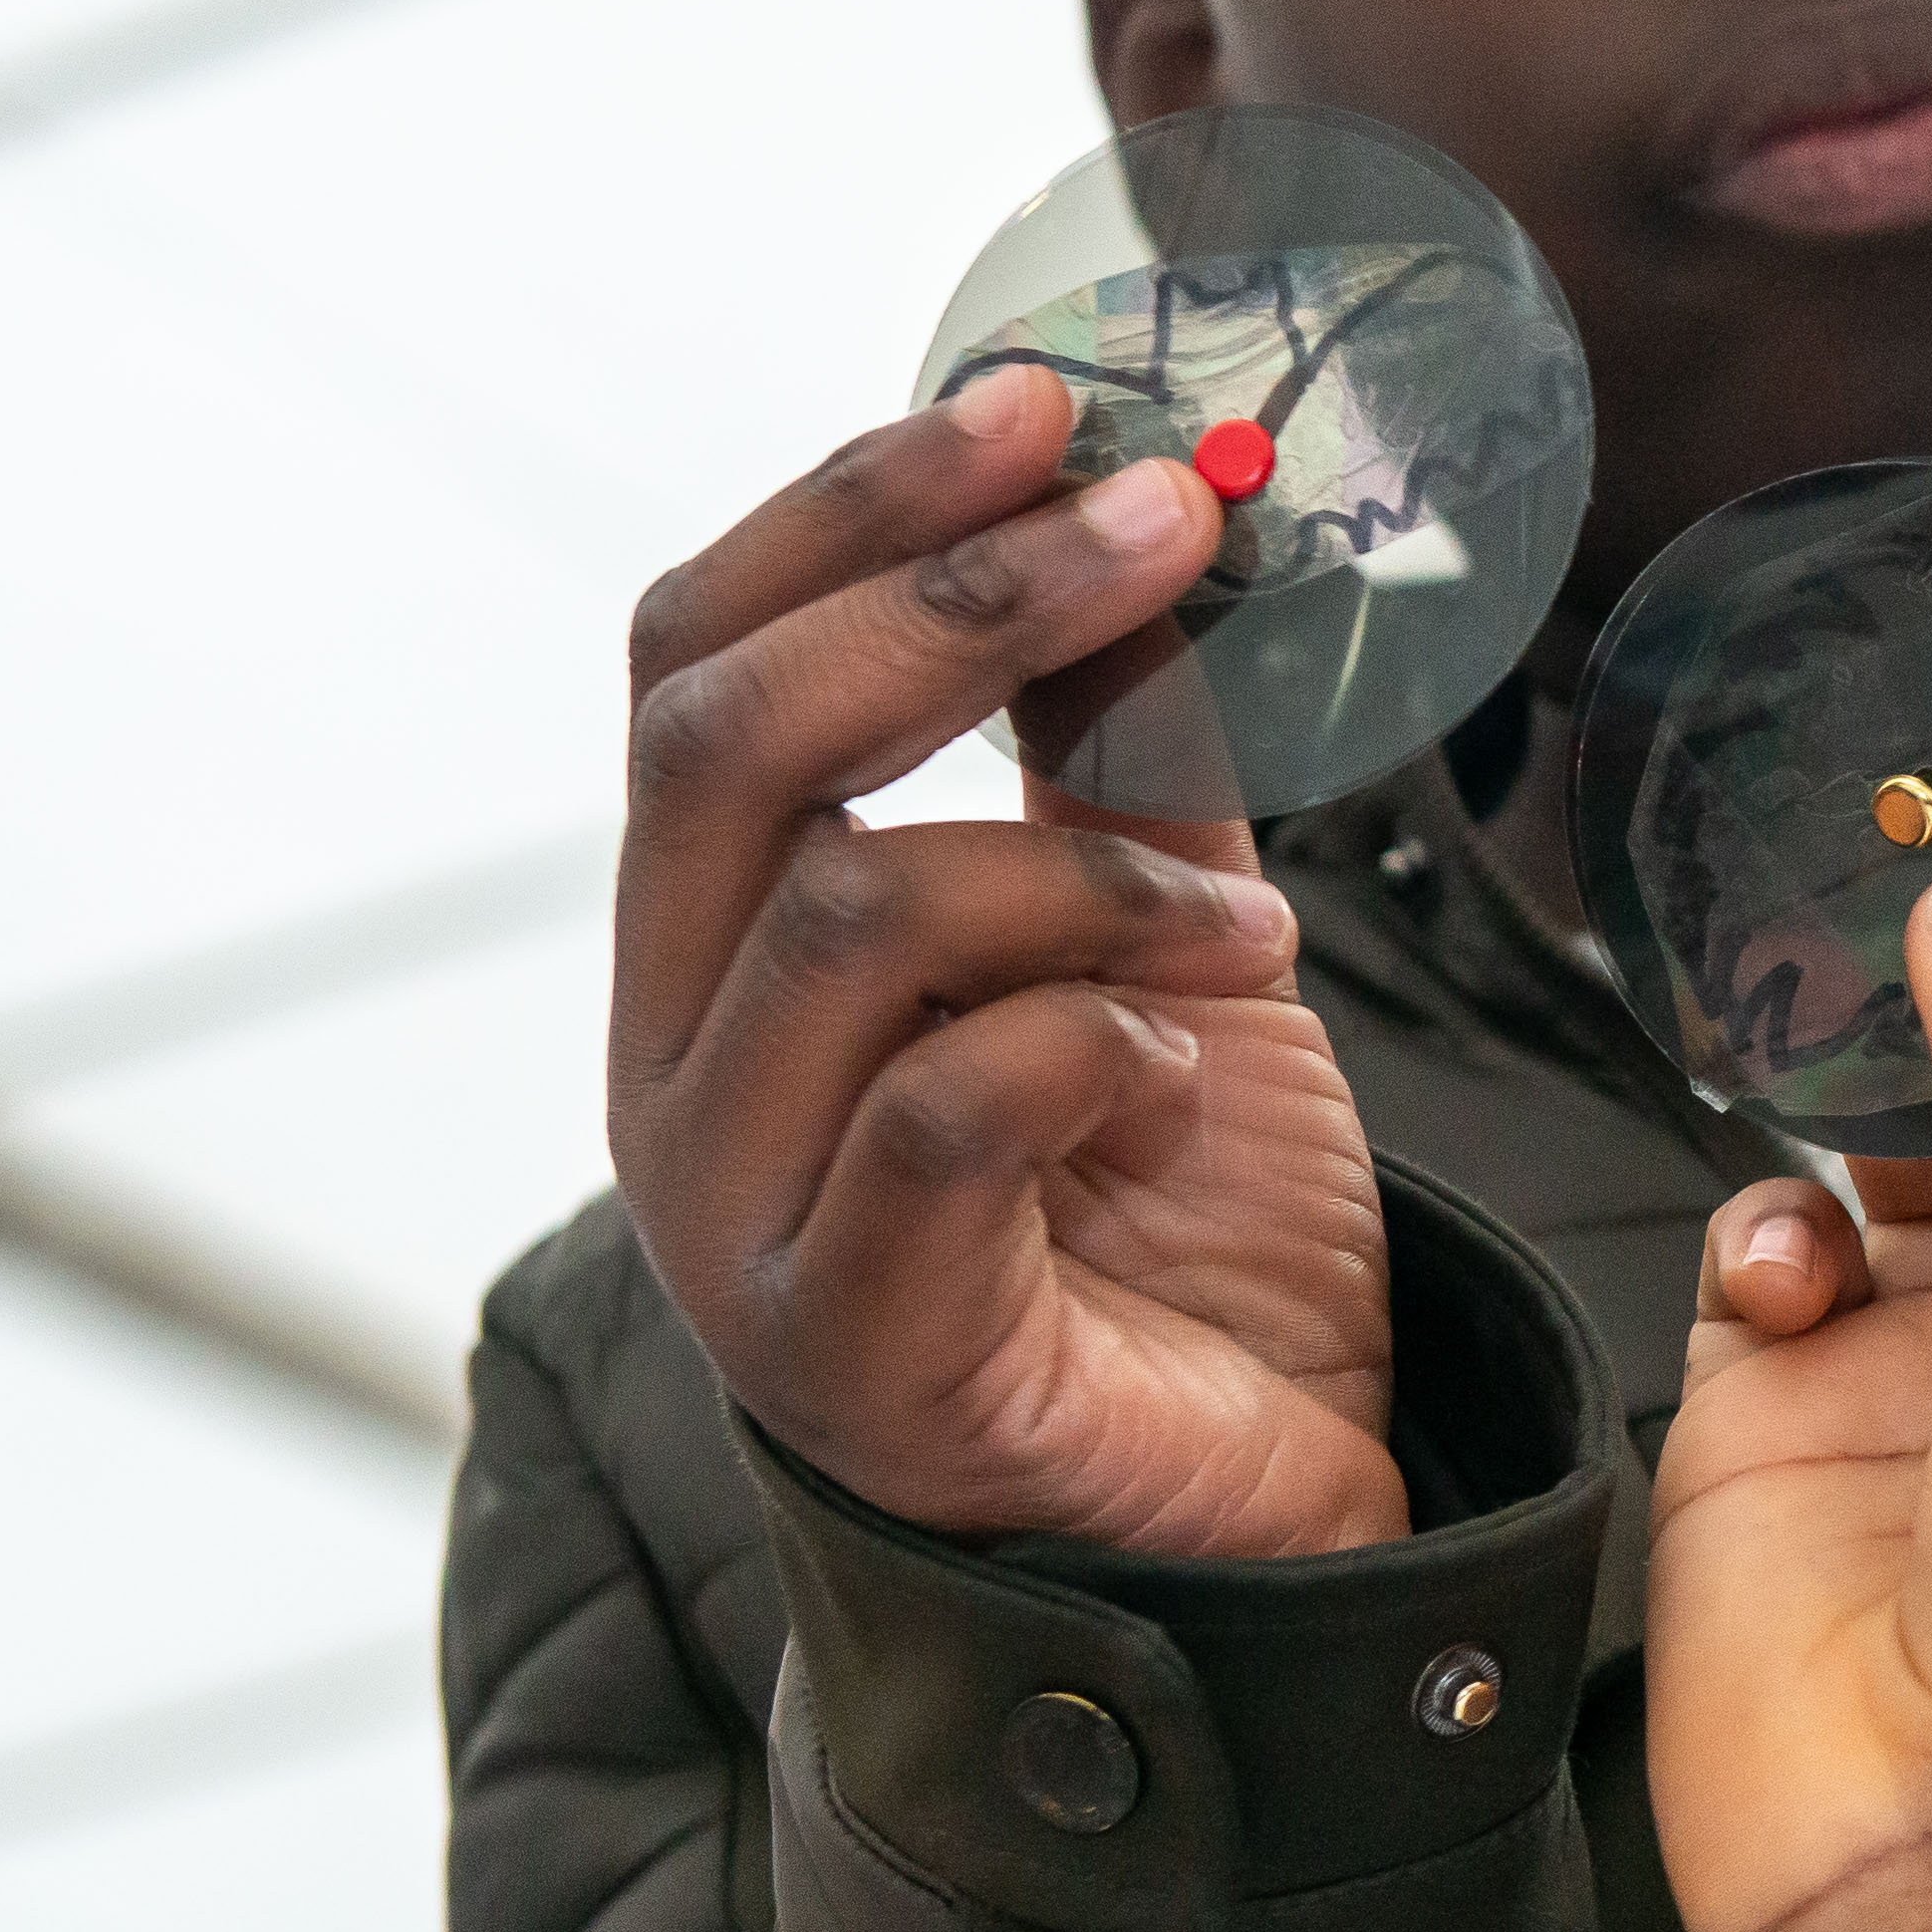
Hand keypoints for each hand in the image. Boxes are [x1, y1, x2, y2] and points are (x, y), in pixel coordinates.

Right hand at [608, 365, 1402, 1556]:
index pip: (689, 661)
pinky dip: (1099, 1042)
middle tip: (1169, 519)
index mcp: (716, 946)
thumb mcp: (1164, 935)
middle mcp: (676, 1068)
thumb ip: (1127, 751)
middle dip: (953, 599)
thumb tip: (1143, 506)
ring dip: (1096, 869)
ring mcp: (739, 1216)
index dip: (856, 511)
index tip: (1045, 403)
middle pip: (721, 746)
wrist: (1255, 1529)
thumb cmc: (1179, 1237)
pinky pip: (945, 1112)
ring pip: (854, 918)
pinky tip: (1190, 1076)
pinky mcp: (854, 1347)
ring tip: (1253, 927)